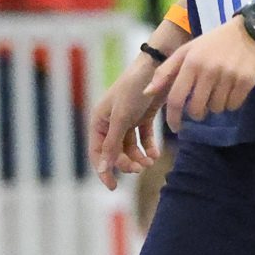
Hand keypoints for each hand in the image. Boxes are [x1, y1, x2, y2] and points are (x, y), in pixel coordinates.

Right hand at [87, 62, 160, 188]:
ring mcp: (127, 120)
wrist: (157, 67)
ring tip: (149, 161)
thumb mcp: (121, 118)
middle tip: (139, 168)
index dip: (103, 171)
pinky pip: (143, 138)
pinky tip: (155, 154)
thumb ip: (112, 144)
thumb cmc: (134, 89)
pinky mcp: (143, 117)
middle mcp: (110, 121)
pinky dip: (149, 147)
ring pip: (130, 147)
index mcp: (99, 120)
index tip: (113, 188)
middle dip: (126, 162)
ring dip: (138, 157)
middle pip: (114, 152)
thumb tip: (102, 168)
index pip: (97, 152)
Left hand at [145, 17, 254, 132]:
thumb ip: (165, 71)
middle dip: (196, 113)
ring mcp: (228, 75)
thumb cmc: (213, 43)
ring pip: (216, 109)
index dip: (172, 117)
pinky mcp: (246, 81)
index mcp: (191, 62)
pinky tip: (231, 90)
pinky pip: (233, 106)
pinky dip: (230, 103)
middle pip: (196, 109)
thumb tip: (147, 92)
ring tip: (218, 91)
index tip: (175, 128)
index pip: (176, 98)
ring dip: (215, 106)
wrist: (250, 31)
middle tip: (200, 107)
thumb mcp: (187, 51)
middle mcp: (208, 69)